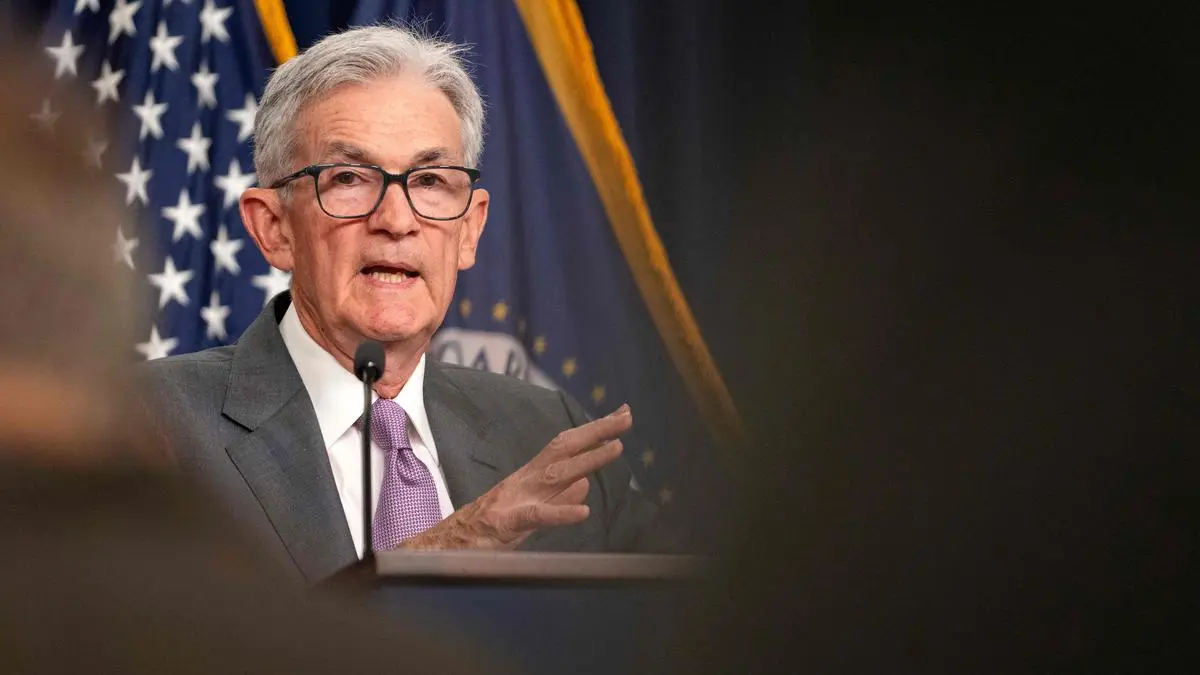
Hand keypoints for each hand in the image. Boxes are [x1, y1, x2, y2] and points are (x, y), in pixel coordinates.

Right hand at [400, 404, 632, 549]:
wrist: (448, 546)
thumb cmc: (489, 528)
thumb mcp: (531, 511)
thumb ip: (557, 497)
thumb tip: (584, 484)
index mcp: (532, 476)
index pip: (567, 446)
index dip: (594, 431)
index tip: (622, 415)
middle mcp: (527, 480)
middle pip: (564, 448)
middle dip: (597, 431)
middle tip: (627, 417)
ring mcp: (517, 499)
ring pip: (555, 474)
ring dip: (587, 461)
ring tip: (616, 449)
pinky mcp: (509, 524)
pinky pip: (537, 517)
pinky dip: (560, 513)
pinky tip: (582, 511)